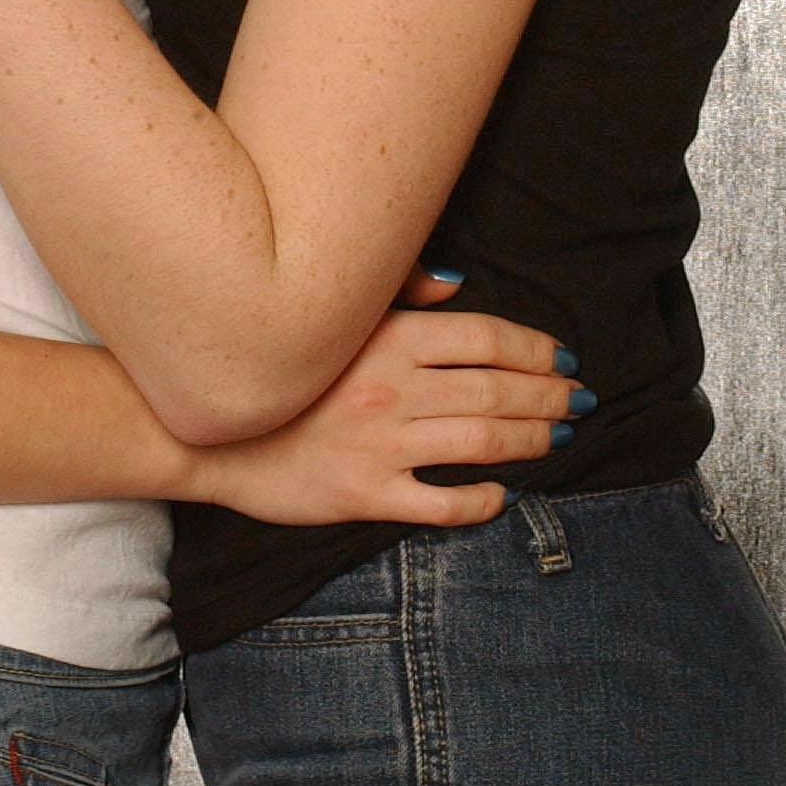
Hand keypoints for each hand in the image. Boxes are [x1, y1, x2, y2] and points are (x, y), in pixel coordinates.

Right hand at [187, 285, 580, 530]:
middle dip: (548, 396)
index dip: (534, 349)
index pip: (485, 339)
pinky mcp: (366, 495)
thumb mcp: (333, 314)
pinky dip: (481, 501)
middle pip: (495, 391)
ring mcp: (381, 446)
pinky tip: (501, 494)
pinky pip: (441, 504)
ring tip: (557, 436)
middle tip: (579, 400)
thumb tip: (458, 282)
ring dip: (531, 440)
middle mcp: (393, 390)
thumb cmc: (275, 367)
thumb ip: (396, 290)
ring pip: (482, 443)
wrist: (206, 432)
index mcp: (387, 339)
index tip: (561, 357)